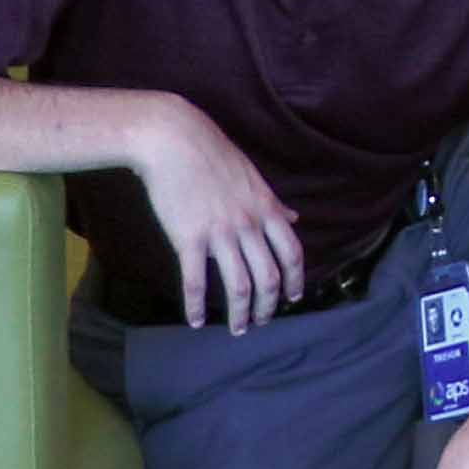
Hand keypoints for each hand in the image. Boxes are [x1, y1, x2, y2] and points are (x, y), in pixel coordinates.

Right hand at [136, 96, 301, 332]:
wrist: (173, 139)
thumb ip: (273, 203)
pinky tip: (196, 321)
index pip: (292, 252)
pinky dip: (196, 306)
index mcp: (265, 209)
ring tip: (238, 329)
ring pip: (239, 284)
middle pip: (269, 276)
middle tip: (263, 321)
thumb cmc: (211, 154)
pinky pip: (195, 281)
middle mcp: (248, 224)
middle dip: (269, 306)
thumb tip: (294, 218)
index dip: (296, 279)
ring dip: (241, 313)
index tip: (293, 298)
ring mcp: (219, 232)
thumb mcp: (252, 177)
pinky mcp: (188, 238)